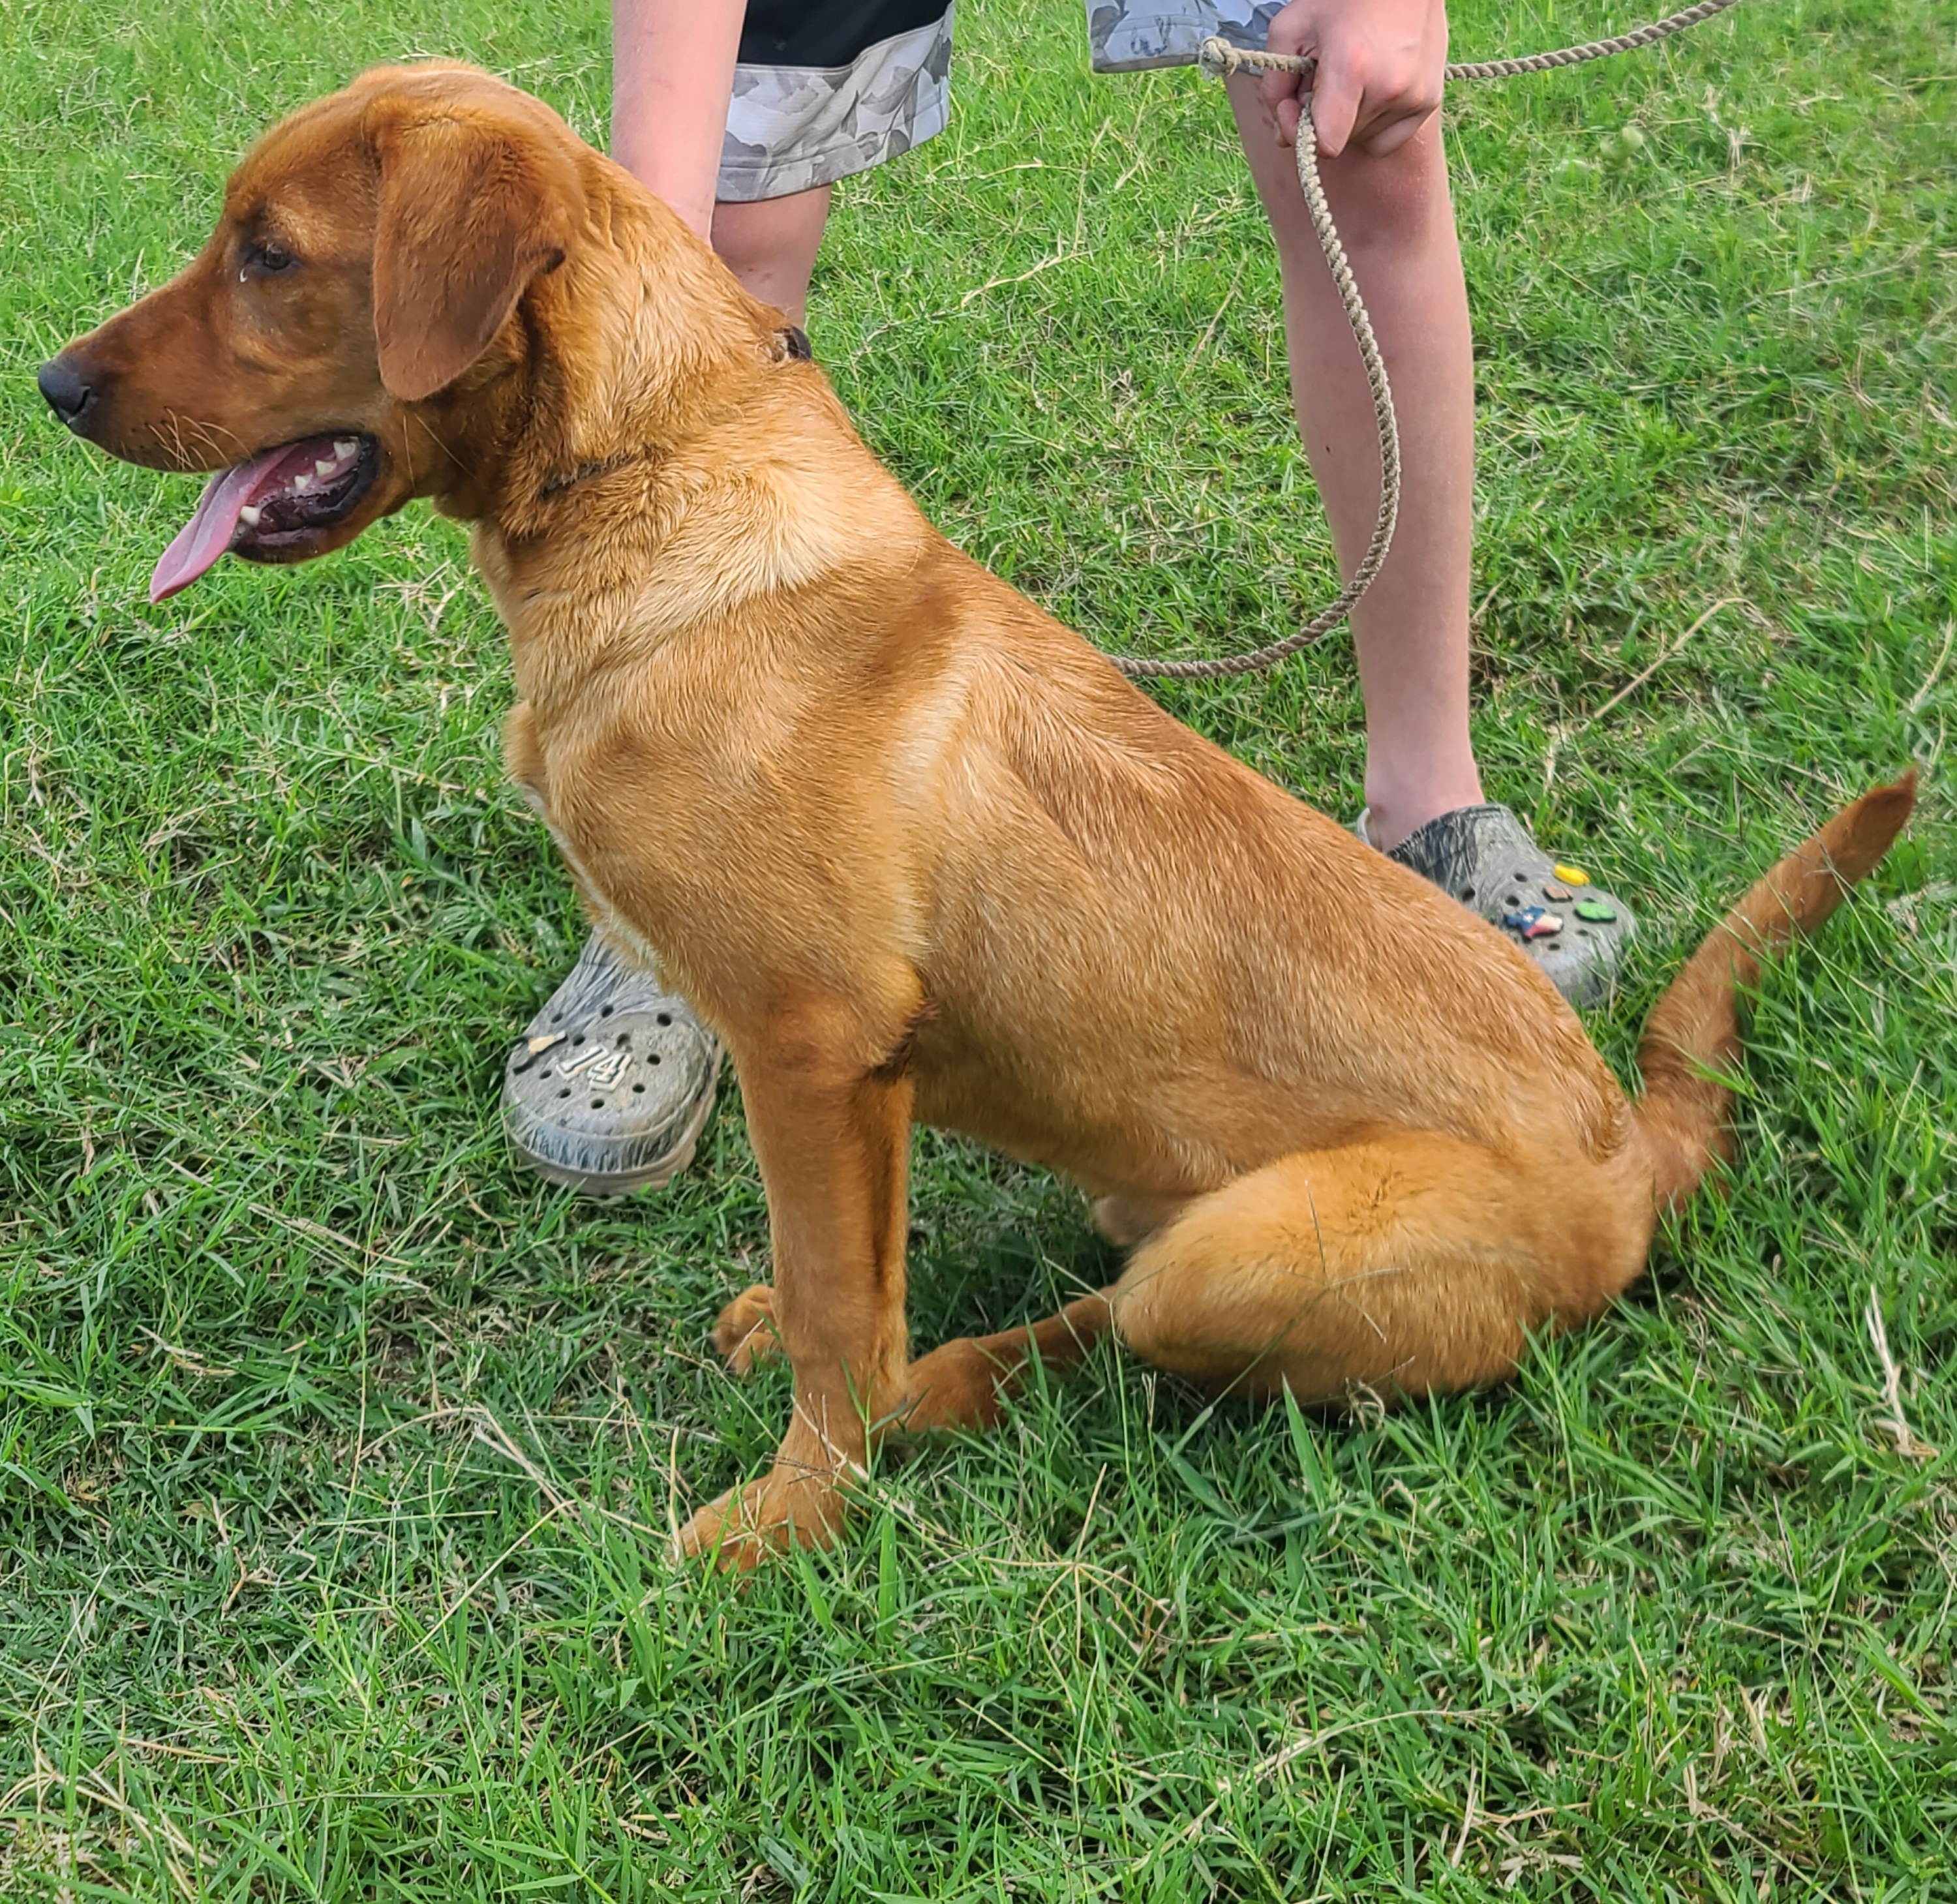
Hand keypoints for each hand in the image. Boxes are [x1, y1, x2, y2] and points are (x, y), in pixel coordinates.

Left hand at [1258, 0, 1448, 158]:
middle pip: (1341, 139)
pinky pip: (1389, 137)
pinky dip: (1375, 121)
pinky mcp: (1430, 100)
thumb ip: (1275, 86)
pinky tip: (1373, 88)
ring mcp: (1415, 95)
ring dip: (1350, 118)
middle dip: (1325, 117)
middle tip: (1328, 77)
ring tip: (1355, 76)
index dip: (1303, 134)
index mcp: (1352, 69)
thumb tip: (1282, 137)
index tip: (1296, 106)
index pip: (1326, 144)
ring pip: (1364, 138)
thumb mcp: (1292, 28)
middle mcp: (1390, 87)